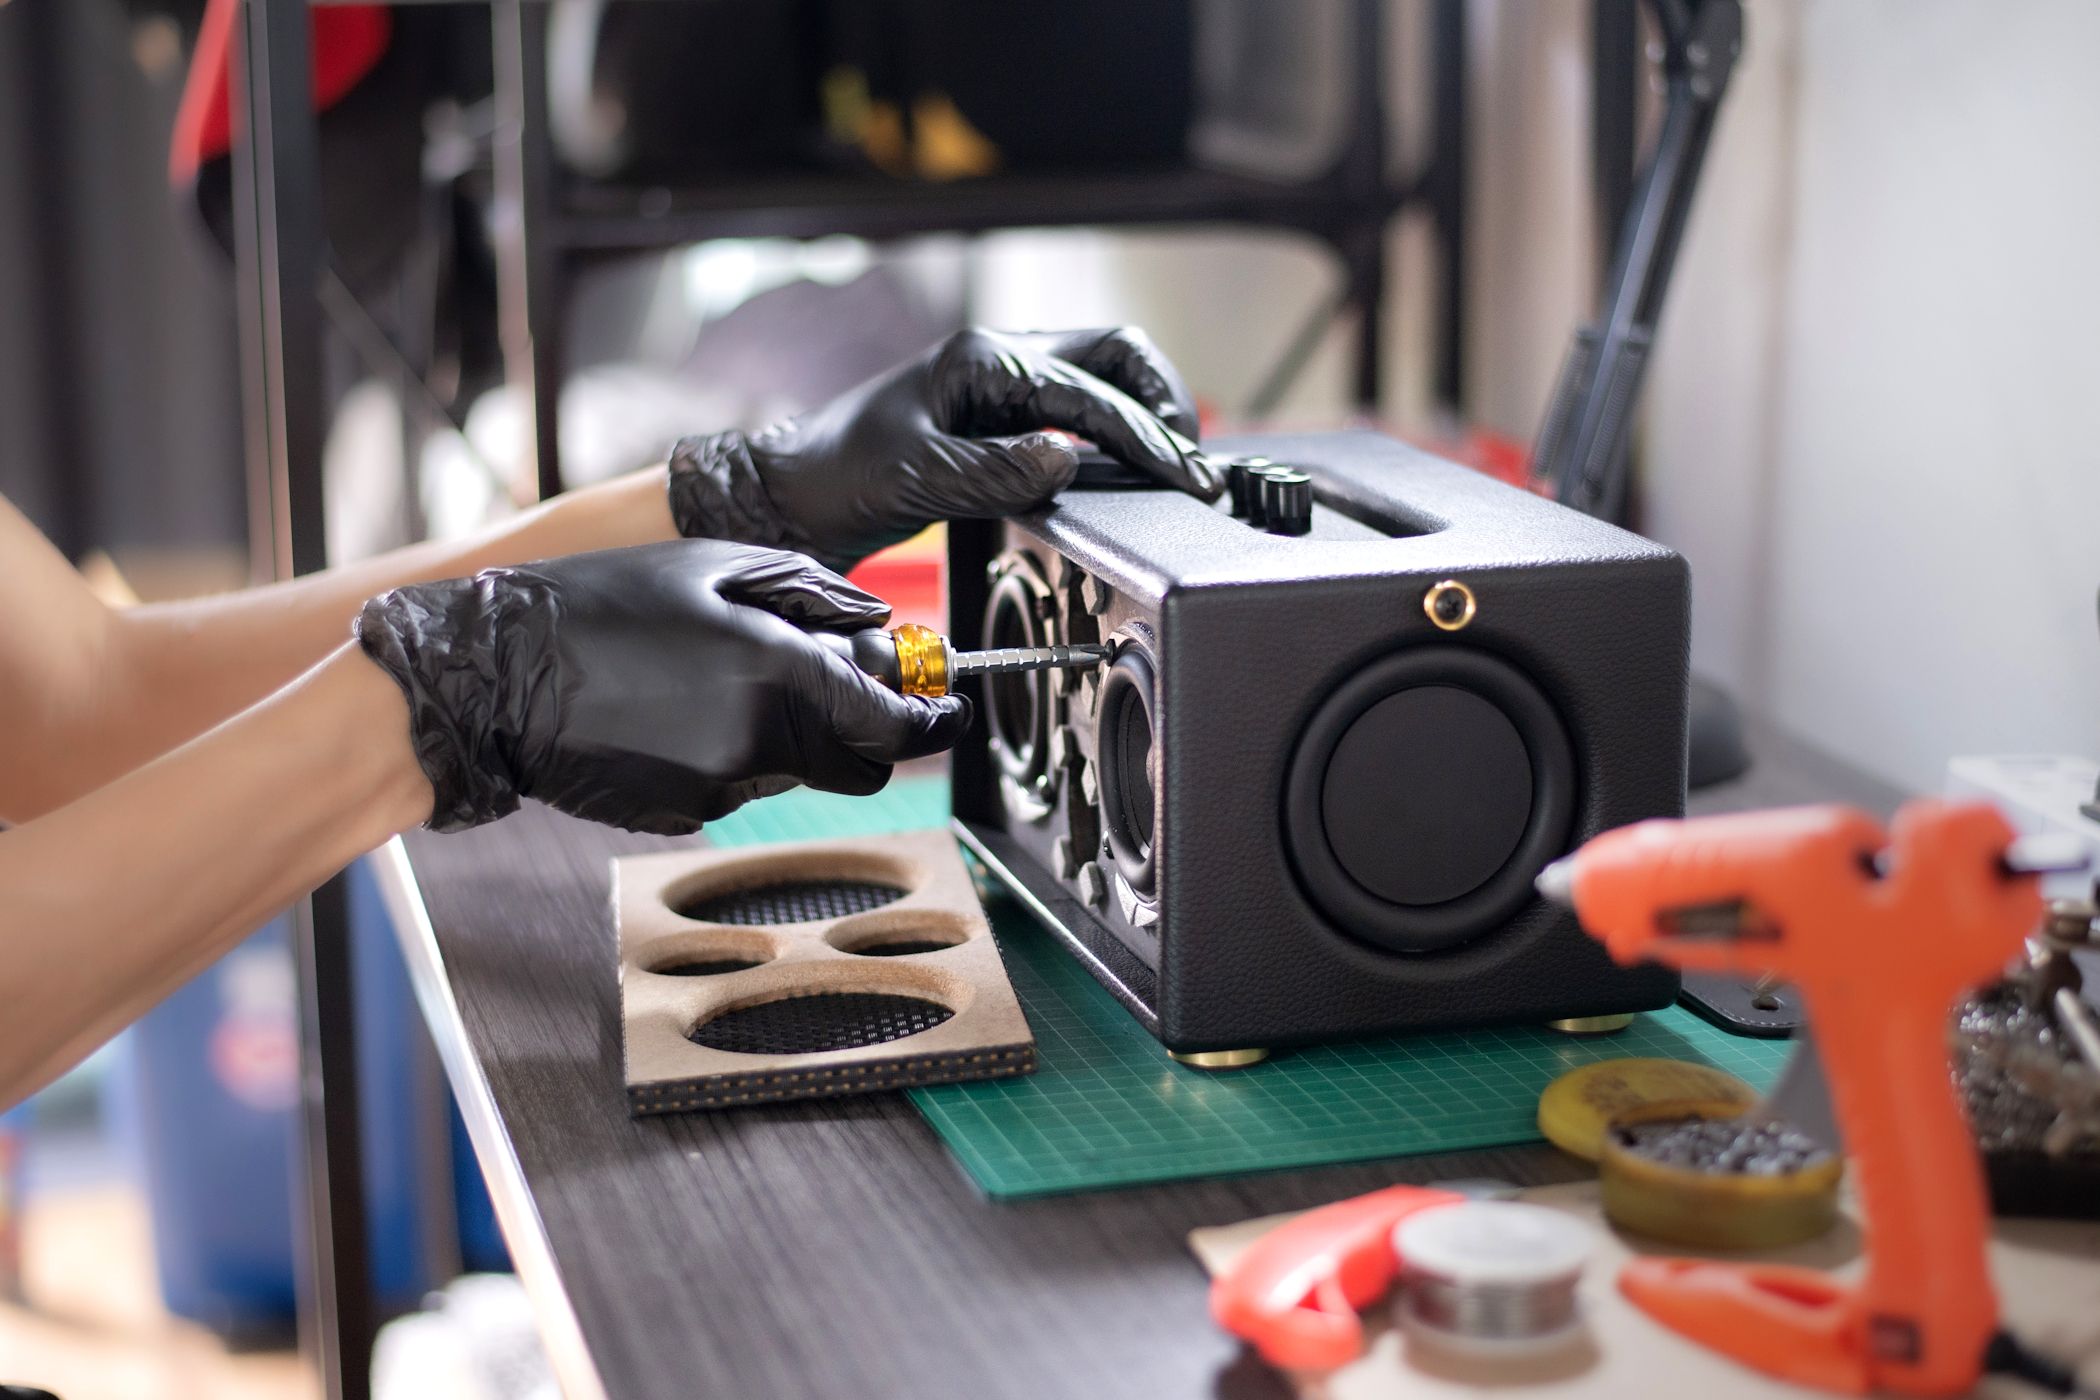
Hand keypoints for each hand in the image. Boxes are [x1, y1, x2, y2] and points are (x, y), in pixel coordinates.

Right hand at [355, 540, 968, 833]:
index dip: (934, 724)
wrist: (494, 674)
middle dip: (864, 732)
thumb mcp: (714, 565)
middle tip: (834, 681)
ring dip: (787, 732)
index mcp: (777, 674)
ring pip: (797, 772)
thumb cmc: (600, 604)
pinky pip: (738, 784)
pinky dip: (730, 751)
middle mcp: (759, 743)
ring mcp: (719, 789)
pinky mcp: (682, 815)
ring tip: (712, 676)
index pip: (896, 729)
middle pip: (860, 766)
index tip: (947, 713)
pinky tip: (673, 710)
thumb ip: (814, 597)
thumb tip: (880, 633)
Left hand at [666, 326, 1218, 571]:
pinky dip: (1115, 430)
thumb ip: (993, 472)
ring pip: (1102, 375)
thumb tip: (1067, 463)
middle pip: (1116, 356)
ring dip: (1145, 410)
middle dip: (1164, 403)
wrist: (795, 491)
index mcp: (982, 360)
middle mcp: (998, 359)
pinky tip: (1128, 465)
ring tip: (1175, 462)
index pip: (1090, 395)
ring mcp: (1001, 384)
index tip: (1185, 477)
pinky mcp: (999, 414)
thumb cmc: (837, 475)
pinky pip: (1077, 407)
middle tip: (1192, 463)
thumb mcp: (914, 479)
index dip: (1146, 440)